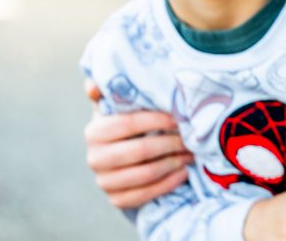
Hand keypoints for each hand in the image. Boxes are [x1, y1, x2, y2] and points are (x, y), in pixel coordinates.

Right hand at [84, 79, 193, 207]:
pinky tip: (184, 172)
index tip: (179, 117)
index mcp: (94, 131)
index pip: (129, 124)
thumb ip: (110, 91)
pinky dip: (168, 183)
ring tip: (192, 153)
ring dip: (174, 163)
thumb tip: (93, 85)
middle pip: (140, 150)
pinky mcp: (116, 200)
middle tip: (192, 137)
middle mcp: (94, 158)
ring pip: (145, 174)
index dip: (157, 120)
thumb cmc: (127, 125)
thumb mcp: (119, 106)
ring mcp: (104, 181)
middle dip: (171, 143)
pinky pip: (146, 195)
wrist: (123, 159)